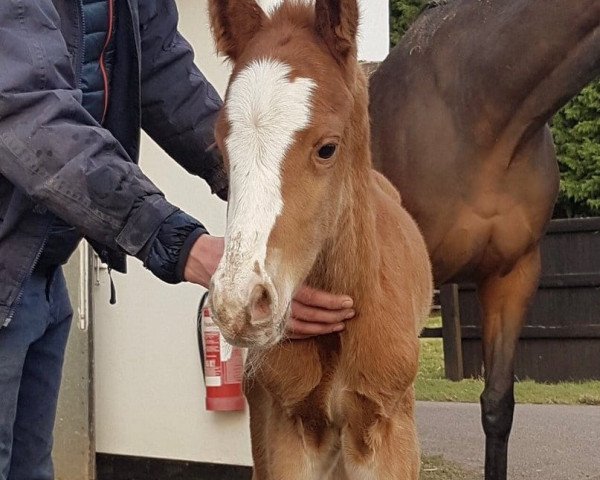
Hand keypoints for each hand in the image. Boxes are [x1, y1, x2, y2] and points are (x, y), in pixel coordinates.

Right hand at [184, 236, 354, 337]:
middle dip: (331, 317)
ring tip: (340, 323)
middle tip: (351, 314)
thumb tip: (307, 249)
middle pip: (307, 316)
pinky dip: (303, 332)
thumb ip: (281, 257)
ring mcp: (263, 315)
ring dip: (321, 327)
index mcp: (271, 286)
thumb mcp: (257, 250)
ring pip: (298, 327)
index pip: (307, 298)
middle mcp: (267, 305)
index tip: (346, 303)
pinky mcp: (259, 319)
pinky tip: (316, 329)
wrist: (204, 262)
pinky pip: (285, 331)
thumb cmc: (231, 254)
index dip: (328, 303)